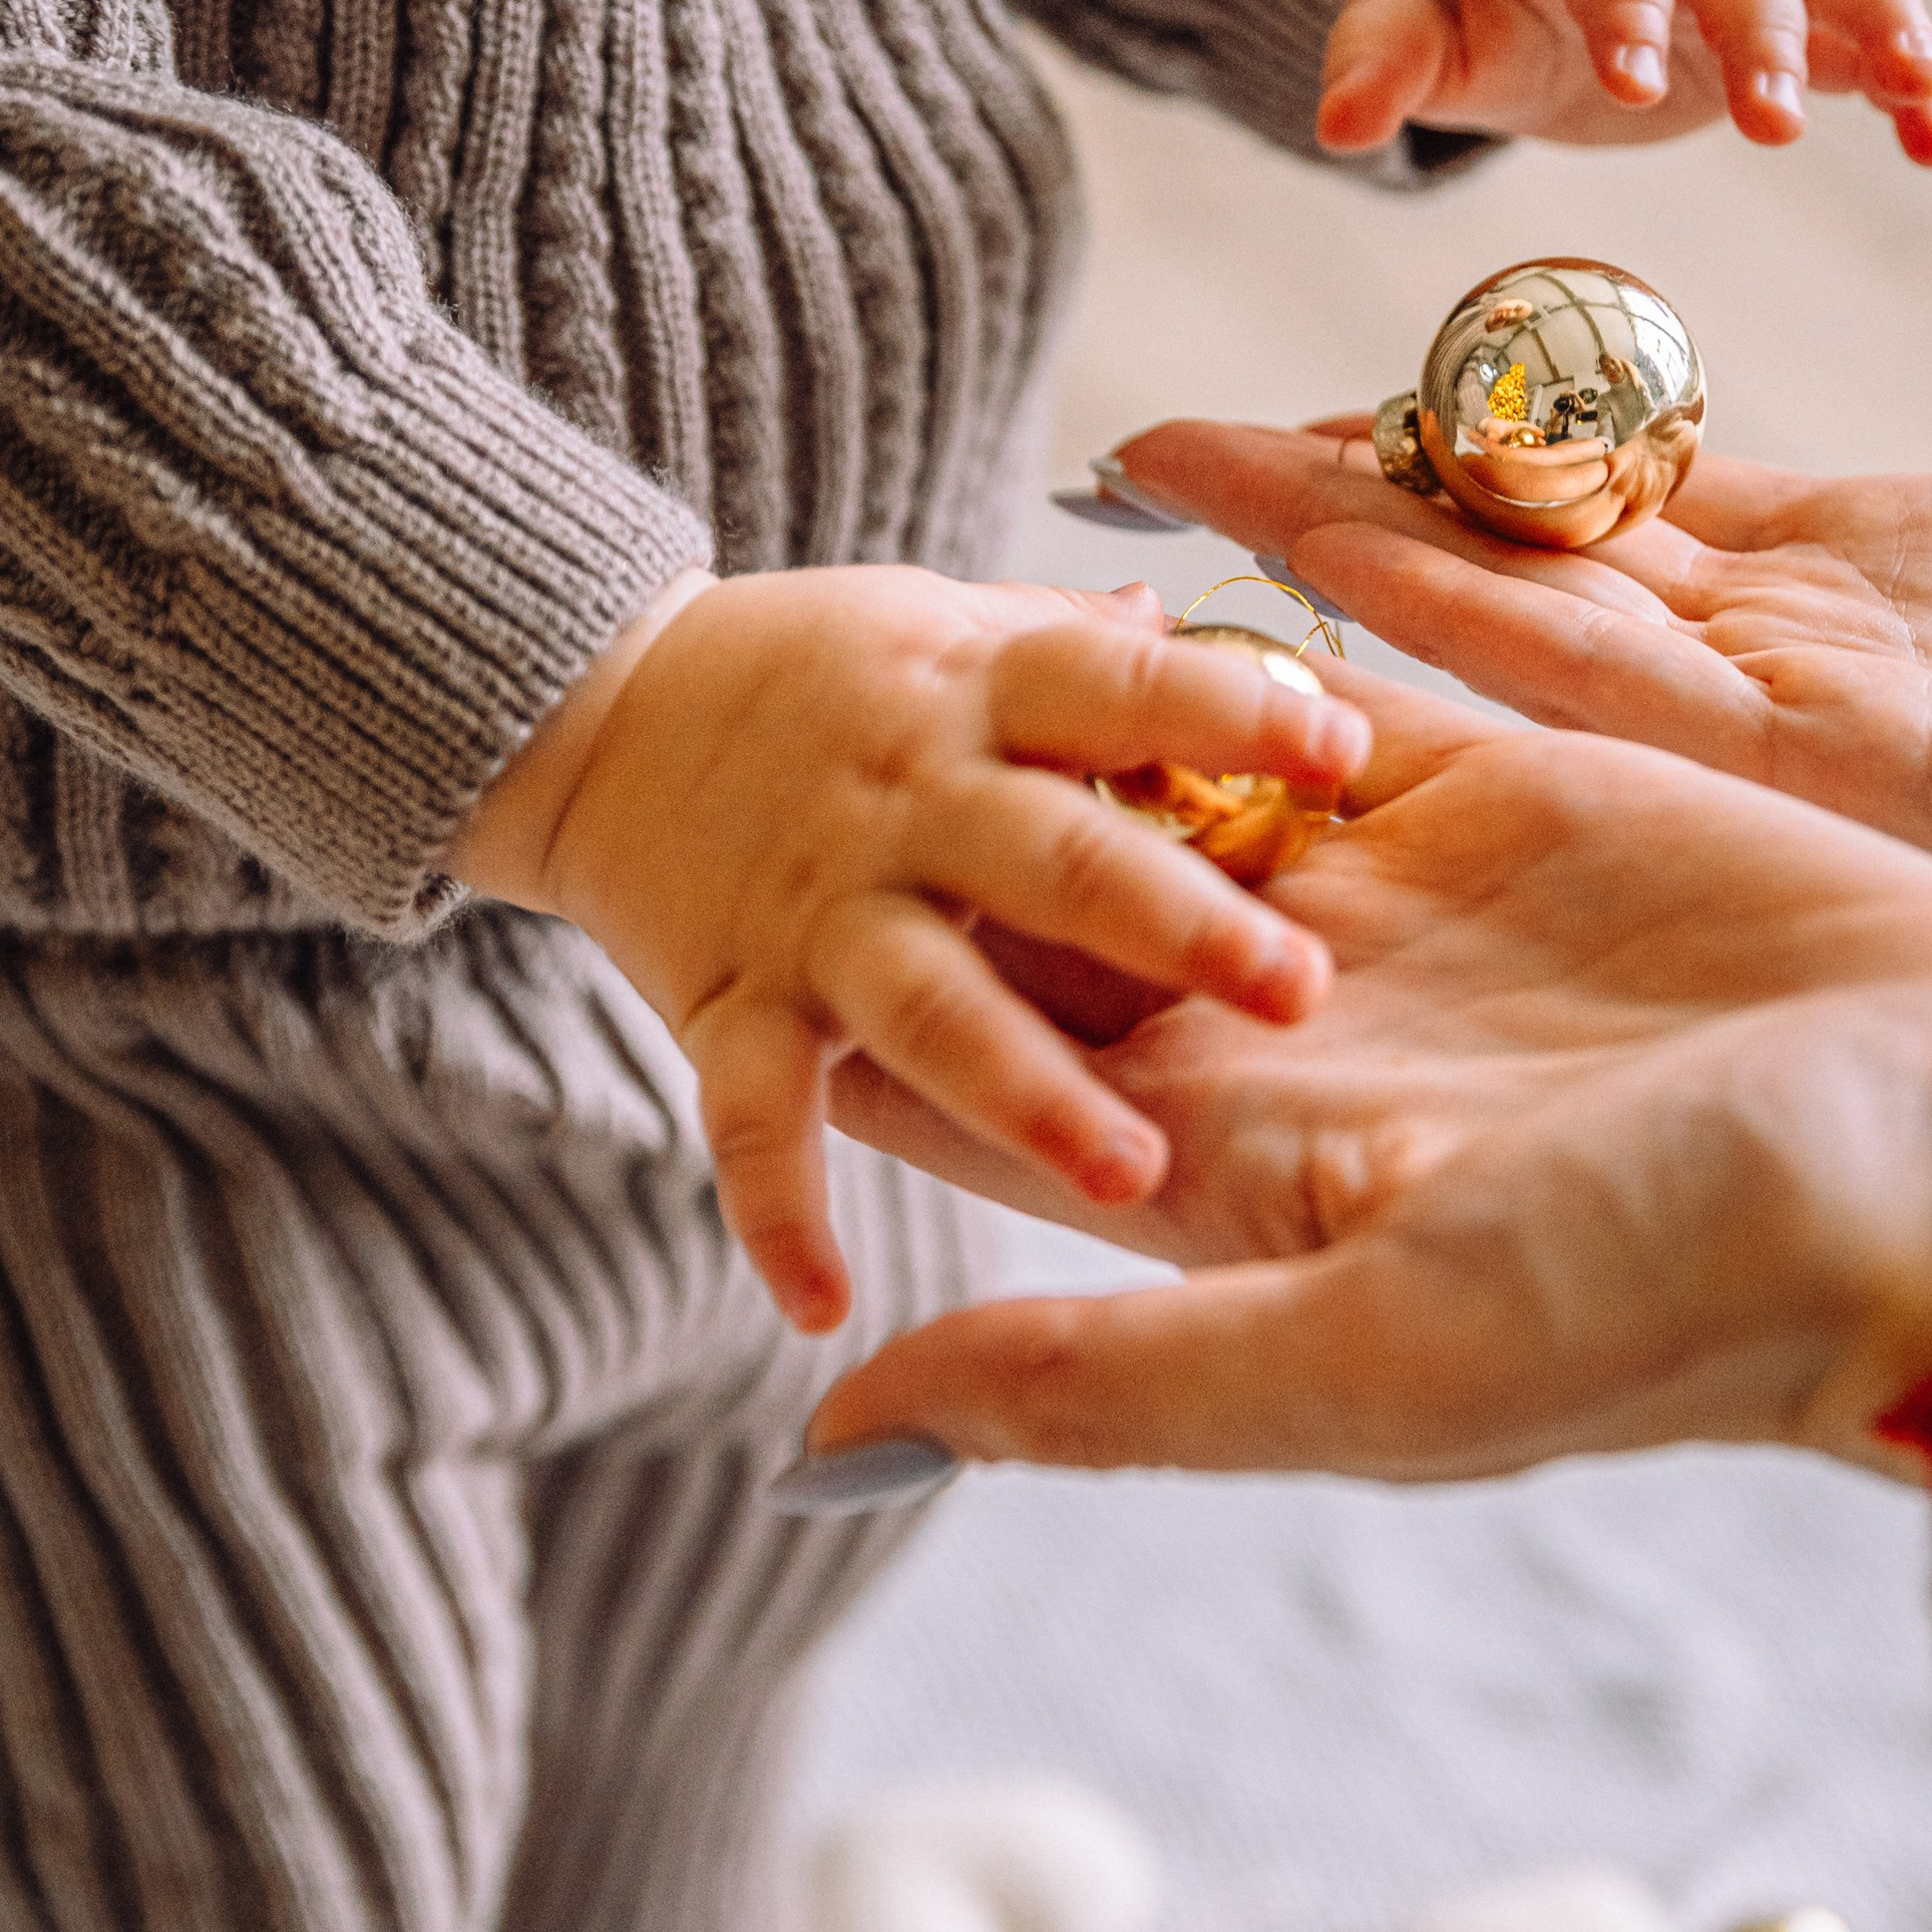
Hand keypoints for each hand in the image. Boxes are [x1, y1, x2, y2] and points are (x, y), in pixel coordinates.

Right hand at [451, 568, 1368, 1330]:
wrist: (591, 704)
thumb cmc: (821, 673)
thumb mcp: (954, 625)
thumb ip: (1083, 649)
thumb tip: (1230, 633)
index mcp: (978, 694)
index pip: (1117, 689)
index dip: (1227, 713)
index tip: (1340, 750)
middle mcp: (908, 803)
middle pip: (1055, 859)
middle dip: (1178, 924)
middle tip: (1299, 991)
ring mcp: (819, 910)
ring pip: (931, 1005)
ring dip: (1026, 1094)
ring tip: (1126, 1175)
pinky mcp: (730, 1003)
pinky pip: (753, 1120)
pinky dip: (780, 1212)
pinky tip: (827, 1306)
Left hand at [804, 676, 1931, 1483]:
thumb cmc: (1680, 1294)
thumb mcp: (1361, 1356)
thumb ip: (1093, 1376)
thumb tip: (826, 1436)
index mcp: (1240, 1181)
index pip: (996, 1090)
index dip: (868, 1006)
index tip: (745, 915)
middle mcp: (1302, 1049)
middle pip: (1061, 931)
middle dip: (943, 843)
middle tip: (807, 735)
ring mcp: (1409, 920)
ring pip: (1180, 801)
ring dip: (1071, 728)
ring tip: (929, 639)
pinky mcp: (1517, 802)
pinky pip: (1327, 712)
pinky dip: (1229, 657)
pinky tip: (1125, 585)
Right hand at [1107, 345, 1931, 1013]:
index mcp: (1913, 596)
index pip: (1642, 524)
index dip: (1487, 464)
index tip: (1341, 418)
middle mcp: (1834, 676)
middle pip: (1540, 580)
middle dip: (1353, 521)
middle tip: (1169, 461)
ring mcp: (1830, 731)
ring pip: (1532, 639)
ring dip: (1352, 569)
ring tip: (1181, 495)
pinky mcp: (1850, 772)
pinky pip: (1613, 683)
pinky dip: (1459, 618)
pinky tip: (1327, 565)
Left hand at [1318, 0, 1931, 164]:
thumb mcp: (1397, 15)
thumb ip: (1374, 62)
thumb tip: (1343, 129)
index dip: (1625, 2)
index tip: (1634, 83)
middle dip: (1759, 27)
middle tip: (1771, 124)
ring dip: (1876, 24)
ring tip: (1921, 99)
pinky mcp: (1777, 15)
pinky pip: (1856, 24)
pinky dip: (1902, 73)